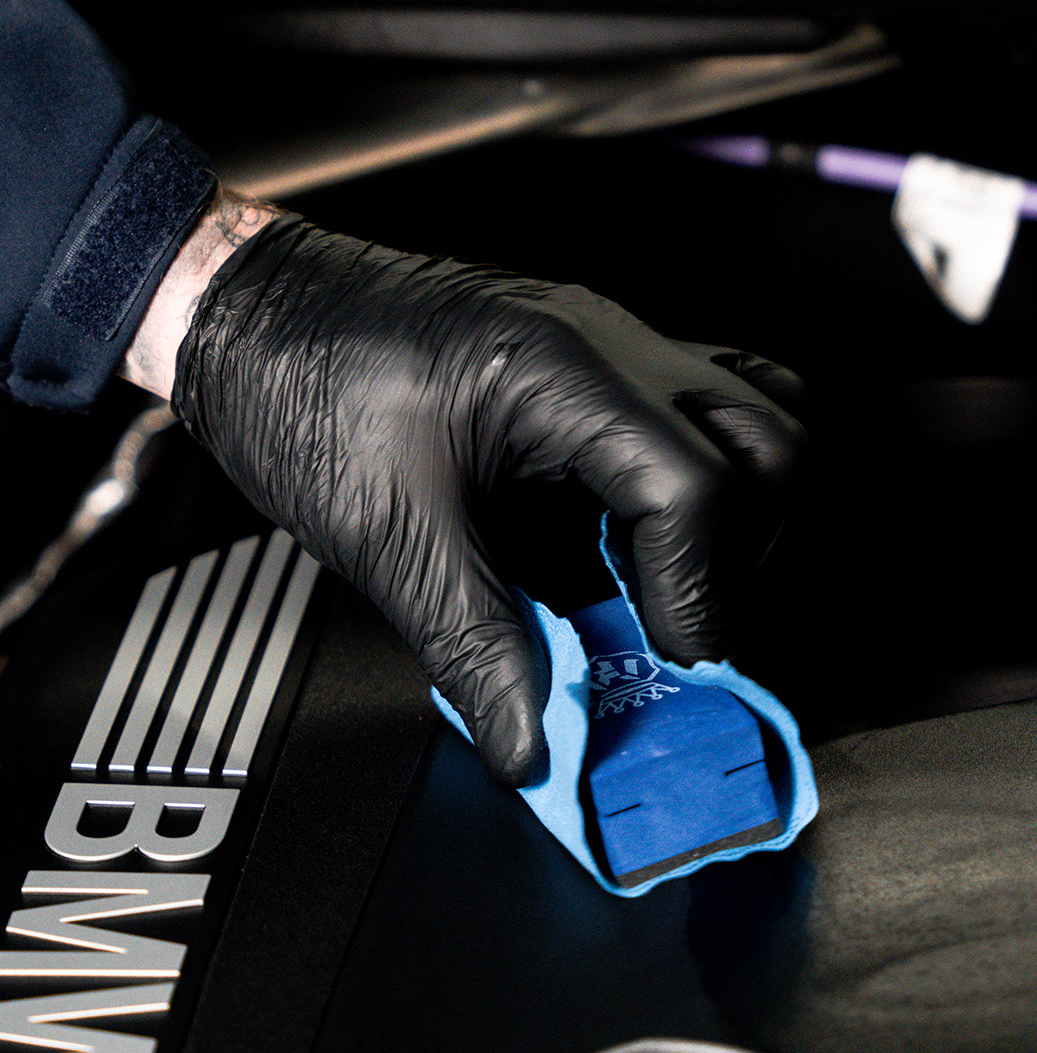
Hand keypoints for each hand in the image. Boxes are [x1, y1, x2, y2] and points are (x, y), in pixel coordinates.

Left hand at [168, 208, 805, 786]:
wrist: (251, 311)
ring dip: (740, 516)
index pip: (698, 490)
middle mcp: (611, 345)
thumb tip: (534, 740)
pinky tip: (637, 535)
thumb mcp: (387, 534)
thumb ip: (476, 647)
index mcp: (564, 373)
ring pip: (759, 415)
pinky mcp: (594, 364)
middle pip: (768, 445)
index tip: (668, 665)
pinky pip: (702, 407)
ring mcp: (613, 344)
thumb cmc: (299, 385)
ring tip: (671, 585)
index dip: (697, 598)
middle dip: (744, 559)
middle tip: (680, 632)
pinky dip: (700, 480)